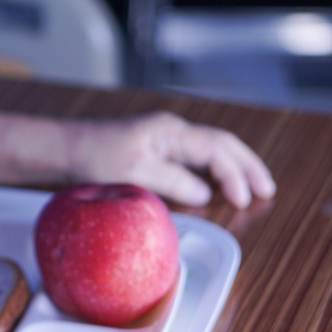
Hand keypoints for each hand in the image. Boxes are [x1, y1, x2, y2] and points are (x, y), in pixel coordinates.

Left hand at [66, 112, 275, 207]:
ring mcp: (164, 141)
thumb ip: (173, 182)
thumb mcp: (134, 172)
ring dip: (233, 168)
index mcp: (170, 132)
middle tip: (267, 190)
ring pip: (211, 151)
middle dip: (247, 167)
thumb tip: (206, 194)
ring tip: (253, 189)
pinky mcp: (154, 153)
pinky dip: (212, 172)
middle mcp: (172, 133)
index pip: (216, 151)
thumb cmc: (93, 157)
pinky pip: (194, 160)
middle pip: (222, 145)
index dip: (235, 176)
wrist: (64, 150)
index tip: (245, 199)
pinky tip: (217, 187)